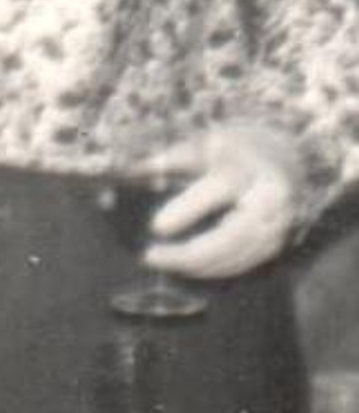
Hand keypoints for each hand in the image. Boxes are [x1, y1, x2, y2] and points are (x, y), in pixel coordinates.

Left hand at [142, 123, 300, 278]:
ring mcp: (277, 228)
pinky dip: (210, 269)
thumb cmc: (236, 149)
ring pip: (233, 257)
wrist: (285, 162)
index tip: (156, 226)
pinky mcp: (275, 247)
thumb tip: (127, 171)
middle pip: (228, 237)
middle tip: (150, 256)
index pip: (218, 189)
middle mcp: (270, 202)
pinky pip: (240, 266)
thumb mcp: (205, 144)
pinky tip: (184, 266)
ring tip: (159, 260)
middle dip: (188, 253)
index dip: (187, 209)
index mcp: (250, 167)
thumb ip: (171, 159)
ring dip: (194, 266)